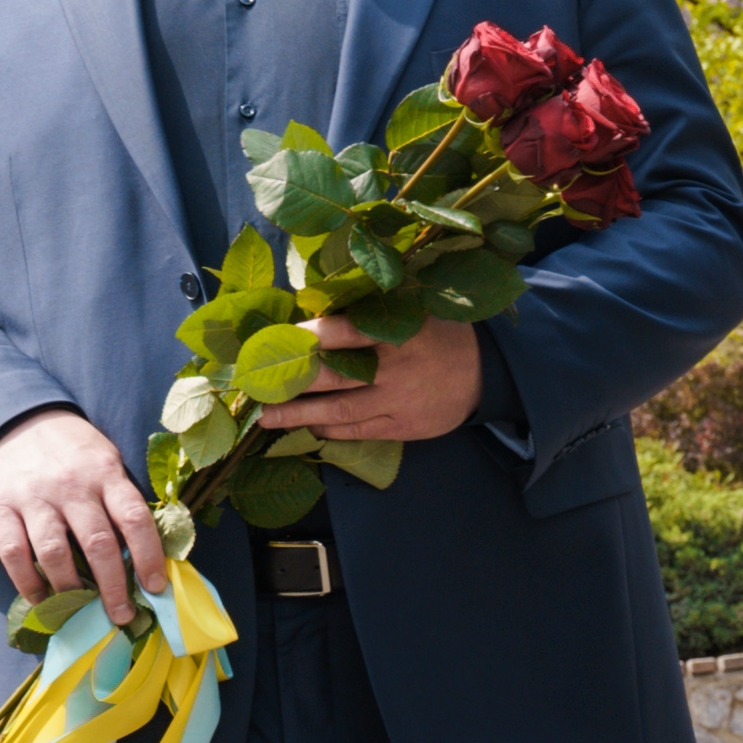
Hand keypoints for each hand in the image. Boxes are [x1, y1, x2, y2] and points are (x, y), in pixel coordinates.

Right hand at [0, 402, 162, 625]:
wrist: (14, 420)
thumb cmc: (70, 452)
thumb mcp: (104, 460)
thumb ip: (120, 500)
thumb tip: (144, 557)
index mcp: (105, 472)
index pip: (134, 517)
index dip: (149, 556)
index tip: (157, 587)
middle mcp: (72, 485)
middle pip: (98, 544)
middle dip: (113, 588)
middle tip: (122, 615)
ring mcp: (34, 497)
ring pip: (55, 553)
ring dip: (71, 591)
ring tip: (81, 611)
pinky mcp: (0, 507)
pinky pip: (15, 553)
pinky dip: (29, 583)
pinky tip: (42, 599)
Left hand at [271, 310, 482, 444]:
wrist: (487, 374)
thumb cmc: (440, 334)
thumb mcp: (415, 310)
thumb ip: (373, 311)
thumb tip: (318, 311)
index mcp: (399, 332)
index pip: (346, 333)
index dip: (310, 335)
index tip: (280, 337)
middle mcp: (396, 370)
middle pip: (333, 378)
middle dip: (291, 382)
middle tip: (256, 383)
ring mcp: (398, 403)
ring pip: (339, 412)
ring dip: (299, 415)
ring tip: (267, 417)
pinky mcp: (403, 428)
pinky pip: (357, 431)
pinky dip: (329, 430)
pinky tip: (308, 425)